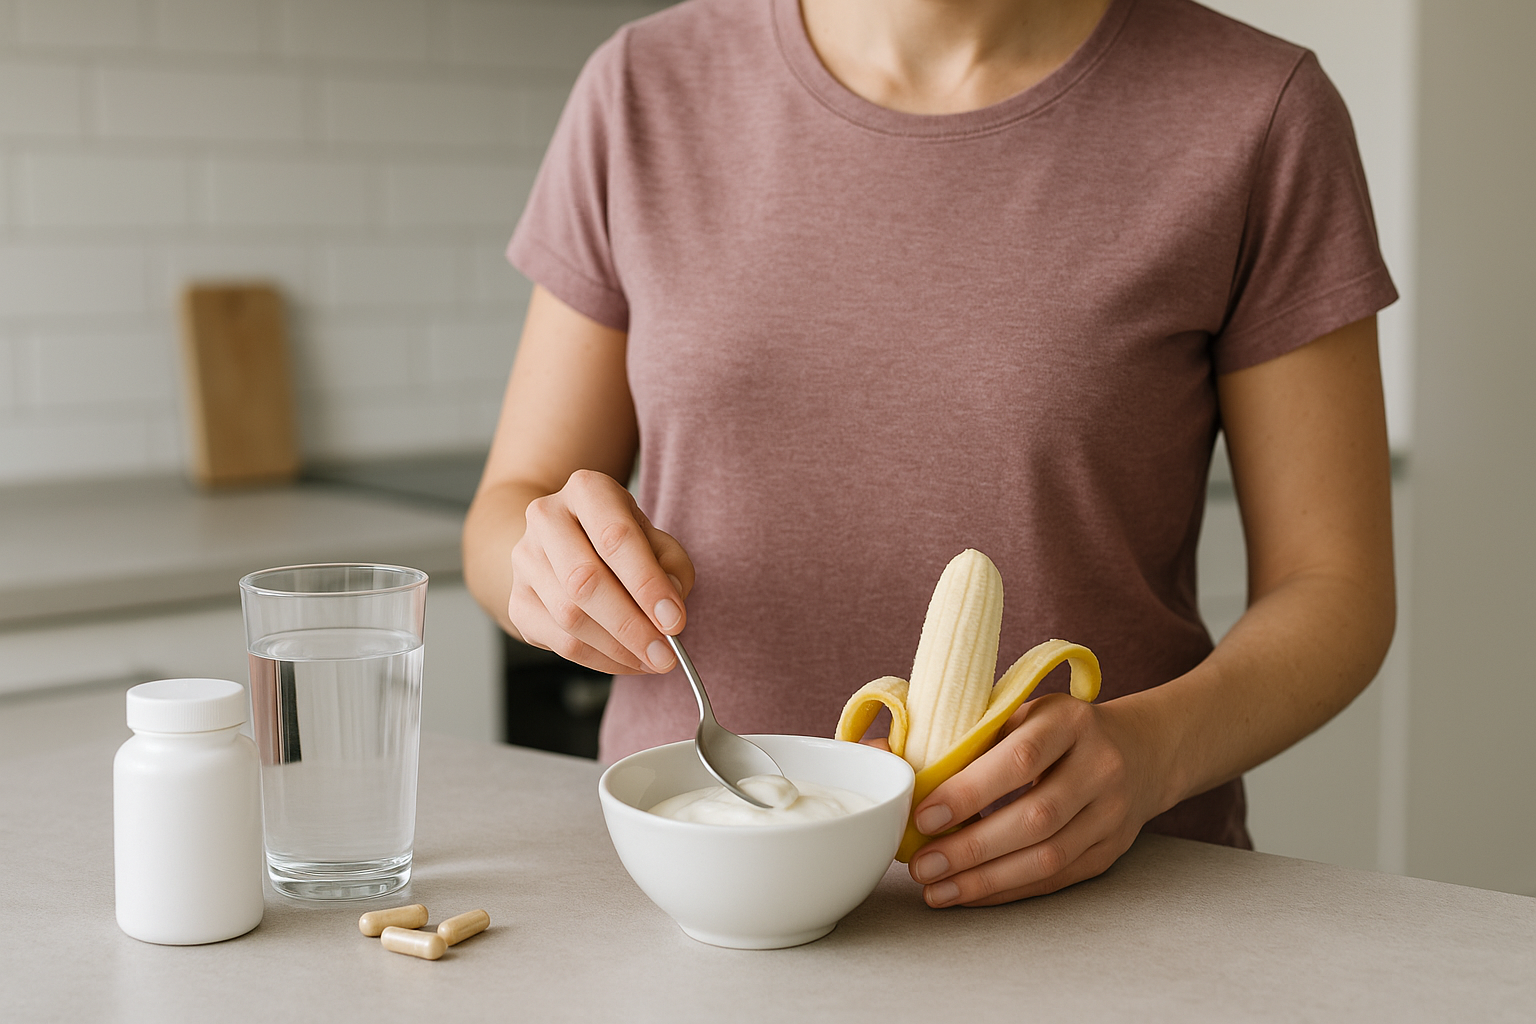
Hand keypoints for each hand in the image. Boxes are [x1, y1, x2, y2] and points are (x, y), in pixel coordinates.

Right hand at [509, 469, 694, 674]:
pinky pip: (560, 642)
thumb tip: (668, 605)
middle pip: (585, 581)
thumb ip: (671, 565)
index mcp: (586, 490)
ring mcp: (525, 560)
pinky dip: (600, 659)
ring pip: (570, 617)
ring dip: (618, 648)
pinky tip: (627, 660)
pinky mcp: (518, 601)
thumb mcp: (653, 536)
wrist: (560, 541)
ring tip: (652, 659)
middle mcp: (547, 519)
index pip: (615, 538)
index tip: (674, 620)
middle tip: (666, 654)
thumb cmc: (617, 538)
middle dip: (632, 625)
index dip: (647, 584)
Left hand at [905, 693, 1162, 906]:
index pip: (1019, 759)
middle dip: (971, 848)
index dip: (969, 791)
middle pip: (1034, 817)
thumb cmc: (1056, 729)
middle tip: (921, 864)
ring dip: (985, 880)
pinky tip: (968, 893)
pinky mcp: (1111, 849)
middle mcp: (1099, 765)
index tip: (924, 816)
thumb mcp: (1017, 712)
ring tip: (935, 888)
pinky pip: (1056, 880)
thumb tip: (876, 755)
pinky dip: (1007, 890)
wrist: (1142, 749)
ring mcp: (1112, 812)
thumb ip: (955, 732)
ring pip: (1047, 857)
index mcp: (1069, 720)